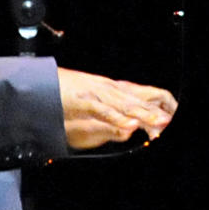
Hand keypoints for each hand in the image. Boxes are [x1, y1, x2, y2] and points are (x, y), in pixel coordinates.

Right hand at [58, 69, 176, 150]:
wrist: (37, 81)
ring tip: (161, 123)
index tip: (167, 121)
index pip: (139, 99)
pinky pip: (104, 111)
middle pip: (137, 102)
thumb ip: (109, 116)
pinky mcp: (83, 100)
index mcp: (110, 89)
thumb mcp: (90, 106)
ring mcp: (96, 93)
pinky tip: (130, 125)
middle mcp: (107, 88)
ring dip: (144, 115)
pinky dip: (117, 119)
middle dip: (155, 113)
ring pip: (125, 106)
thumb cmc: (61, 92)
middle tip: (171, 122)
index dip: (155, 109)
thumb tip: (127, 128)